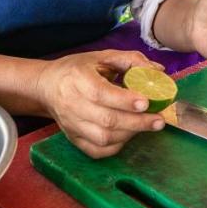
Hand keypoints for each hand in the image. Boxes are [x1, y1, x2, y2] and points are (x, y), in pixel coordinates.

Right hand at [34, 50, 166, 158]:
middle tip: (159, 121)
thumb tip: (158, 71)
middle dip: (137, 122)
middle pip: (106, 120)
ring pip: (103, 138)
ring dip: (129, 134)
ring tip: (148, 126)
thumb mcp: (102, 56)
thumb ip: (131, 60)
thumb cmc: (78, 69)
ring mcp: (71, 124)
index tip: (146, 102)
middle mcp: (72, 104)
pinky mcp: (73, 138)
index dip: (124, 100)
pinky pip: (96, 151)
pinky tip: (129, 135)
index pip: (101, 93)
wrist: (47, 86)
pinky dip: (116, 147)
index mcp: (77, 79)